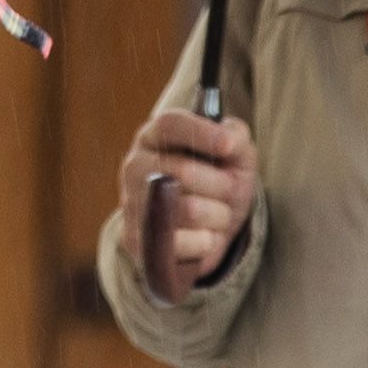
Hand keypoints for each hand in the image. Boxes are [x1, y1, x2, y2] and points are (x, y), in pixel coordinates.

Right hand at [119, 109, 257, 299]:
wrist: (204, 230)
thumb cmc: (218, 184)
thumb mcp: (236, 156)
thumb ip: (235, 138)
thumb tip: (228, 138)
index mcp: (155, 137)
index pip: (170, 125)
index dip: (200, 132)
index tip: (228, 145)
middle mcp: (135, 166)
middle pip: (184, 171)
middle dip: (221, 186)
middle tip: (226, 190)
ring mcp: (130, 202)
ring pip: (189, 210)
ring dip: (217, 216)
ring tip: (214, 214)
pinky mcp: (132, 238)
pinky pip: (182, 243)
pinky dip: (205, 242)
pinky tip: (200, 237)